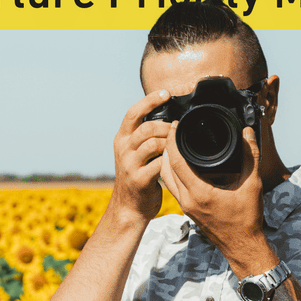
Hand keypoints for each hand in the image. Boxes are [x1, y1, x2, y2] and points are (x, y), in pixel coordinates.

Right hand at [109, 90, 174, 222]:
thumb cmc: (138, 176)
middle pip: (146, 127)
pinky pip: (158, 164)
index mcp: (122, 139)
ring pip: (152, 143)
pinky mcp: (138, 179)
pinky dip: (170, 161)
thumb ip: (145, 136)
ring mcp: (129, 164)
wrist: (129, 207)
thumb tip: (168, 118)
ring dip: (169, 142)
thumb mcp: (135, 153)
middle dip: (166, 126)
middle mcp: (123, 149)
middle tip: (177, 130)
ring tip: (178, 145)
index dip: (150, 100)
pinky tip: (176, 162)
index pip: (133, 112)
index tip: (166, 93)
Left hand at [160, 124, 276, 274]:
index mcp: (199, 193)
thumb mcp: (252, 184)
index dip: (173, 141)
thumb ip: (251, 156)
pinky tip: (180, 163)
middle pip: (166, 168)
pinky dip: (172, 173)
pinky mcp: (187, 210)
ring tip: (173, 144)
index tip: (174, 126)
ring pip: (166, 179)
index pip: (177, 161)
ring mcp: (185, 206)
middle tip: (171, 131)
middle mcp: (187, 200)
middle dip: (166, 147)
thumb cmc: (247, 218)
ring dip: (166, 160)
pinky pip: (173, 187)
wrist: (242, 246)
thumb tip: (248, 133)